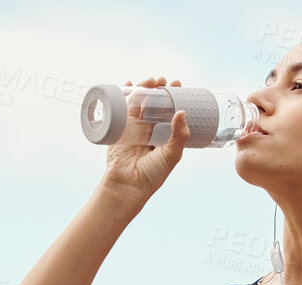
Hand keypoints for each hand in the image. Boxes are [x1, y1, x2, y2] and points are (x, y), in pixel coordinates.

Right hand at [101, 76, 189, 203]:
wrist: (128, 186)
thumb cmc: (152, 175)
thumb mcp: (172, 155)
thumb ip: (179, 136)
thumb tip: (182, 112)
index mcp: (163, 135)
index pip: (169, 111)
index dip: (173, 97)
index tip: (177, 85)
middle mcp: (149, 130)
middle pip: (153, 104)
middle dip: (158, 89)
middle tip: (163, 80)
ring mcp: (133, 129)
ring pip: (138, 104)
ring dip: (143, 89)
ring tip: (149, 80)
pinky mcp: (119, 130)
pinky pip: (120, 110)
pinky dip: (123, 96)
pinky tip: (128, 85)